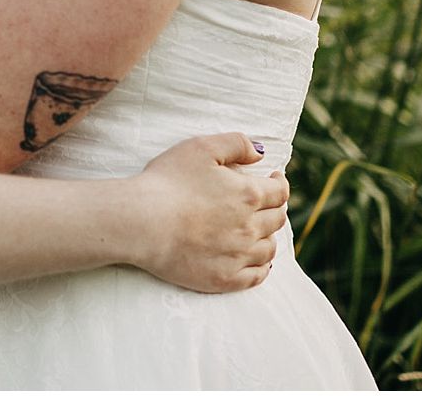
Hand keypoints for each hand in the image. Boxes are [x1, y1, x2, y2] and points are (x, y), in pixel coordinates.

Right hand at [128, 132, 289, 293]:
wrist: (141, 222)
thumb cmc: (167, 181)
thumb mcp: (201, 148)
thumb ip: (236, 144)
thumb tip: (260, 153)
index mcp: (248, 195)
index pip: (279, 192)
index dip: (280, 184)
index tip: (274, 180)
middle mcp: (250, 228)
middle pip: (276, 220)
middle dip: (274, 208)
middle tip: (266, 204)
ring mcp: (238, 256)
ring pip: (269, 249)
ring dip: (268, 237)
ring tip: (260, 231)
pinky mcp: (224, 278)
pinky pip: (256, 277)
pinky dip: (262, 268)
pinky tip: (258, 262)